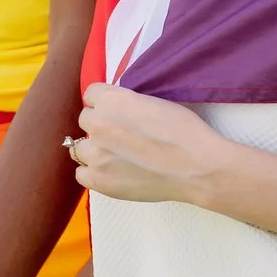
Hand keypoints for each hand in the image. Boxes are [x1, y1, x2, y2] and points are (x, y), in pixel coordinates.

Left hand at [71, 83, 226, 205]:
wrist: (197, 167)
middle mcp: (98, 125)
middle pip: (86, 119)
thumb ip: (126, 102)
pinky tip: (112, 171)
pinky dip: (93, 172)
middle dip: (100, 124)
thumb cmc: (183, 131)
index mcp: (112, 101)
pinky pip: (82, 174)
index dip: (105, 101)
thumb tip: (116, 108)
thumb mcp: (153, 101)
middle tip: (122, 134)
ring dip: (95, 149)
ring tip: (116, 156)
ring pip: (79, 147)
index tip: (117, 110)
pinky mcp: (99, 181)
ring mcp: (96, 156)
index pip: (91, 94)